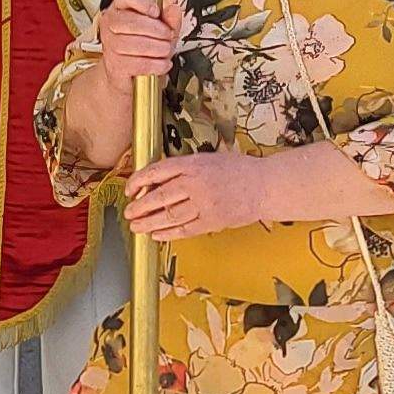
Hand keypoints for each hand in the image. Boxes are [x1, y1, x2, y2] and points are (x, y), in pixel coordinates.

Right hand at [97, 0, 178, 79]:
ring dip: (158, 48)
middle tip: (167, 35)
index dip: (142, 1)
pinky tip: (162, 63)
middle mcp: (111, 24)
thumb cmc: (144, 49)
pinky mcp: (115, 66)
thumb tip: (173, 8)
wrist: (129, 76)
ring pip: (134, 43)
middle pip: (129, 21)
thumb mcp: (162, 30)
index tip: (156, 11)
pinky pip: (138, 63)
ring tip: (166, 50)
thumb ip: (170, 18)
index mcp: (121, 7)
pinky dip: (156, 64)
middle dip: (155, 29)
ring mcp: (110, 45)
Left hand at [123, 152, 268, 240]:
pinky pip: (185, 229)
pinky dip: (168, 233)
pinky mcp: (212, 221)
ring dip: (149, 223)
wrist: (265, 185)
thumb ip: (184, 168)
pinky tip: (157, 235)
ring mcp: (204, 203)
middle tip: (129, 213)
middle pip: (159, 197)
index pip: (157, 171)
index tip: (130, 189)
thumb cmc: (238, 170)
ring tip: (137, 227)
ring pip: (169, 216)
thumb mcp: (208, 159)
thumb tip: (157, 181)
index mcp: (193, 164)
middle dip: (140, 207)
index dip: (138, 181)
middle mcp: (196, 183)